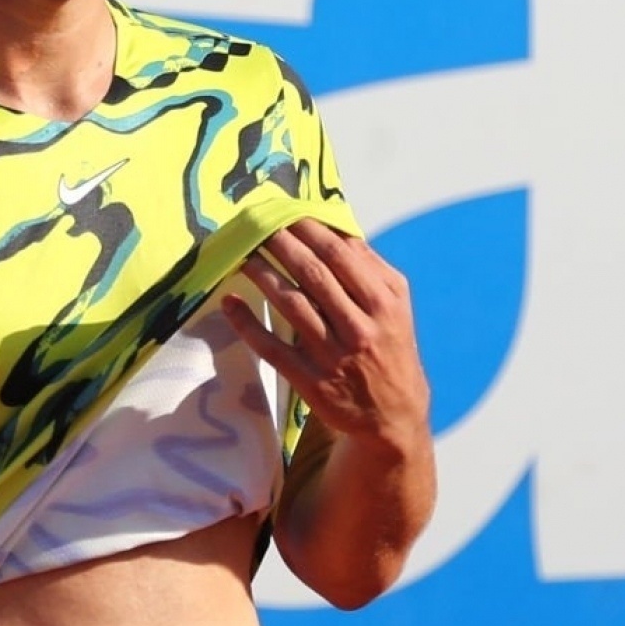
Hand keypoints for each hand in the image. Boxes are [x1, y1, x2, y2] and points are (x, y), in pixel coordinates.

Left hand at [221, 218, 429, 452]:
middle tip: (256, 222)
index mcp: (383, 302)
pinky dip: (248, 324)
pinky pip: (273, 347)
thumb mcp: (395, 306)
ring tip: (241, 252)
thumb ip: (369, 268)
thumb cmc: (390, 348)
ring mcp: (333, 356)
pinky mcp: (310, 381)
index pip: (341, 254)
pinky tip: (229, 302)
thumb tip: (337, 226)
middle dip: (282, 244)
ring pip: (291, 306)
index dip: (310, 228)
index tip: (286, 208)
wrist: (393, 417)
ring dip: (262, 275)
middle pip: (314, 275)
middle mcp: (359, 327)